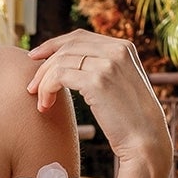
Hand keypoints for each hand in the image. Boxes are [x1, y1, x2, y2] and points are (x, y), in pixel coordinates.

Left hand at [26, 30, 171, 172]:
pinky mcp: (98, 81)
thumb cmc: (131, 120)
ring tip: (40, 102)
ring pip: (59, 62)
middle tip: (31, 86)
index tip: (35, 57)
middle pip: (66, 46)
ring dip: (43, 82)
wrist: (146, 140)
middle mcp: (117, 50)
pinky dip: (46, 90)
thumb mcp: (120, 85)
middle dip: (43, 64)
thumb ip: (103, 69)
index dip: (53, 45)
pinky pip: (59, 76)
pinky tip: (45, 105)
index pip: (79, 36)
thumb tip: (70, 66)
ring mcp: (108, 63)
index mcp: (123, 47)